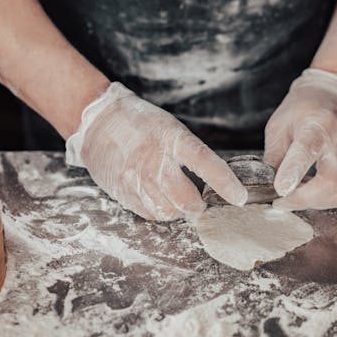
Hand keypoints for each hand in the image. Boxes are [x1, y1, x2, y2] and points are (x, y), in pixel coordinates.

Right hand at [66, 83, 246, 220]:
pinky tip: (158, 198)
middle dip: (198, 206)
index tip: (239, 197)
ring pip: (168, 212)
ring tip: (177, 199)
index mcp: (171, 139)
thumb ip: (189, 152)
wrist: (97, 122)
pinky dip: (159, 211)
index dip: (225, 183)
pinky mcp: (123, 192)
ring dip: (178, 210)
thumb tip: (212, 178)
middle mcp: (154, 161)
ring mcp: (136, 179)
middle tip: (200, 202)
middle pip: (186, 200)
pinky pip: (149, 213)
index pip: (205, 163)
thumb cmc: (139, 123)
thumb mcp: (169, 128)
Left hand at [263, 68, 336, 210]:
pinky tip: (308, 193)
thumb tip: (269, 183)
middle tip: (281, 201)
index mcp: (317, 125)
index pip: (307, 151)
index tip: (280, 189)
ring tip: (293, 196)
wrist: (334, 97)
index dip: (293, 172)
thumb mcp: (279, 125)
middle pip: (329, 180)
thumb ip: (274, 155)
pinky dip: (322, 200)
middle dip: (303, 198)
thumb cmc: (303, 109)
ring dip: (312, 202)